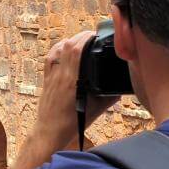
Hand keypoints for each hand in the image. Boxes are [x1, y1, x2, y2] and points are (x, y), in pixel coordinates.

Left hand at [32, 31, 118, 151]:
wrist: (50, 132)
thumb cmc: (72, 124)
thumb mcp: (96, 110)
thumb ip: (109, 97)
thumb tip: (122, 87)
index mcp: (73, 82)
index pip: (77, 51)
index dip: (86, 38)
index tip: (96, 35)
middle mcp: (61, 76)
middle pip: (68, 46)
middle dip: (81, 36)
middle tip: (93, 36)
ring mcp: (52, 77)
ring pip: (58, 50)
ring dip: (70, 40)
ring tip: (82, 39)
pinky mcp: (47, 79)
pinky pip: (50, 59)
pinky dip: (57, 48)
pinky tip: (65, 46)